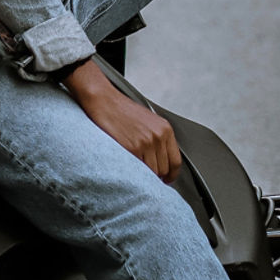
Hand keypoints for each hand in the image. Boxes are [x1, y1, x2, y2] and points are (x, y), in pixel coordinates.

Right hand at [63, 60, 181, 181]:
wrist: (103, 100)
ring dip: (143, 175)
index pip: (175, 161)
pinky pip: (137, 170)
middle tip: (145, 174)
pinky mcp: (131, 148)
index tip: (166, 179)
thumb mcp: (149, 121)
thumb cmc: (122, 110)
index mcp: (165, 129)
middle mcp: (158, 136)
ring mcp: (145, 142)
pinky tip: (127, 165)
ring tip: (133, 168)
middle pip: (163, 169)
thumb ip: (158, 138)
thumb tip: (161, 160)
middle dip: (154, 175)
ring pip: (151, 172)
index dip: (171, 175)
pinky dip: (133, 172)